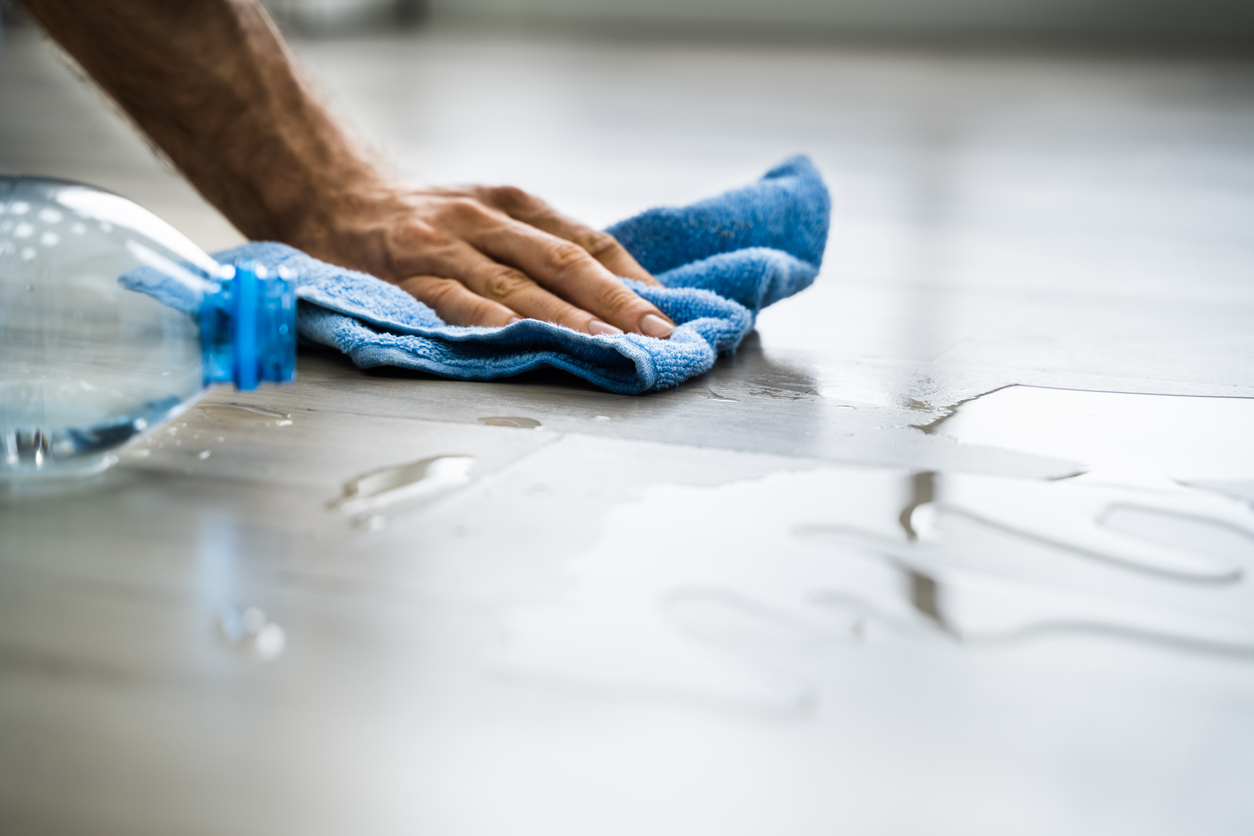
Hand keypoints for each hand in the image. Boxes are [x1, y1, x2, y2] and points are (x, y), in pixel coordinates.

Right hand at [292, 181, 675, 337]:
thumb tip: (615, 295)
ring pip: (515, 283)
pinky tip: (519, 340)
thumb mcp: (488, 216)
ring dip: (566, 317)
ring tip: (609, 346)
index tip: (670, 310)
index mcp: (514, 205)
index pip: (587, 240)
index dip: (631, 277)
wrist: (331, 193)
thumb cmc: (423, 218)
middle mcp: (485, 219)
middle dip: (616, 300)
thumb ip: (539, 249)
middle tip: (658, 334)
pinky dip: (489, 321)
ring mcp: (444, 244)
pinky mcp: (404, 272)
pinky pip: (451, 300)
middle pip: (562, 260)